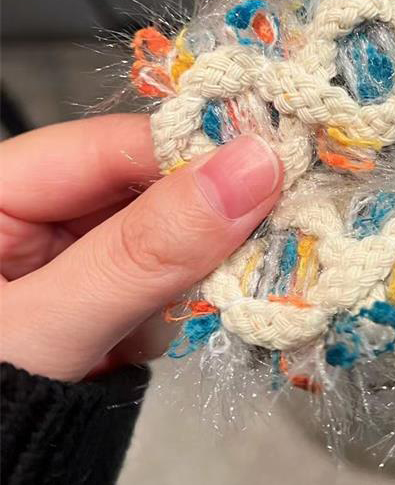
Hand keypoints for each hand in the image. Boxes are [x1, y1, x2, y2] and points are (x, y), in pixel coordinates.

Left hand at [0, 114, 282, 380]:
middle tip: (245, 252)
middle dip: (193, 228)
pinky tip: (138, 339)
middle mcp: (34, 211)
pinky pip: (159, 278)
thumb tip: (253, 169)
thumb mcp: (48, 328)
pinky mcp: (98, 292)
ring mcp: (69, 254)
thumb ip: (145, 250)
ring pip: (165, 236)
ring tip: (142, 326)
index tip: (271, 168)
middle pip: (147, 187)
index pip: (113, 145)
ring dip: (181, 279)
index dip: (193, 152)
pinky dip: (168, 308)